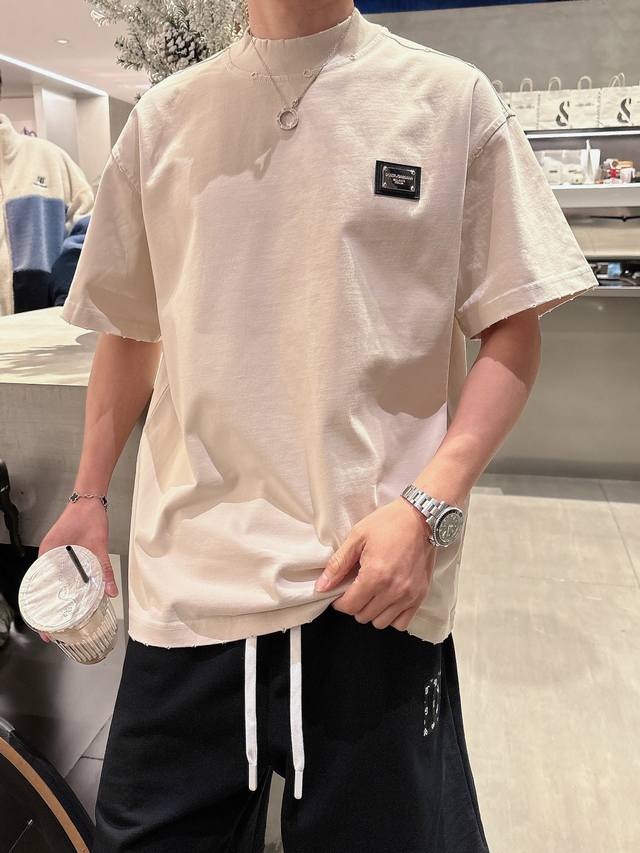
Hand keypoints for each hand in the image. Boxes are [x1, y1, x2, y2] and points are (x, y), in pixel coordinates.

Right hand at [35, 499, 116, 643]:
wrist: (90, 498)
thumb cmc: (89, 517)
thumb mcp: (99, 545)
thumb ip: (104, 569)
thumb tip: (110, 591)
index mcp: (48, 554)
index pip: (39, 588)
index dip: (41, 610)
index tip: (44, 628)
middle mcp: (47, 556)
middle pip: (44, 587)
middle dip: (48, 609)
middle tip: (53, 631)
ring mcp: (54, 554)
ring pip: (52, 581)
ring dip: (56, 597)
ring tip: (62, 618)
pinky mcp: (62, 551)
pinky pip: (59, 572)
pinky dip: (64, 584)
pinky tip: (72, 595)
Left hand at [314, 497, 436, 630]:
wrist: (420, 518)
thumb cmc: (388, 524)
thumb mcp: (357, 537)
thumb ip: (338, 564)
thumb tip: (322, 586)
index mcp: (375, 575)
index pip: (350, 606)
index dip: (339, 602)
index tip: (340, 594)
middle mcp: (393, 590)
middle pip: (364, 616)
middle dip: (355, 605)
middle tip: (357, 589)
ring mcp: (409, 595)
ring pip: (381, 622)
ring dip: (372, 612)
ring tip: (372, 594)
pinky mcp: (420, 596)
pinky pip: (402, 623)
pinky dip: (392, 616)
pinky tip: (387, 600)